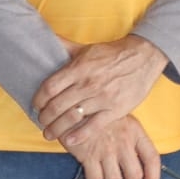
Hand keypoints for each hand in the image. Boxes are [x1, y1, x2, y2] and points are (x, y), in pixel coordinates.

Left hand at [33, 34, 167, 143]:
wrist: (143, 56)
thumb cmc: (112, 54)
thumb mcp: (86, 48)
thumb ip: (64, 47)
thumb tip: (45, 37)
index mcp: (78, 68)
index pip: (49, 87)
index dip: (38, 100)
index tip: (36, 106)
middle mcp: (88, 83)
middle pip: (57, 106)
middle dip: (45, 118)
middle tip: (41, 122)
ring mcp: (102, 98)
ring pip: (72, 118)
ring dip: (57, 129)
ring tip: (50, 134)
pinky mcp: (116, 109)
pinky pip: (94, 126)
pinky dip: (79, 135)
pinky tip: (69, 141)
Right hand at [71, 116, 160, 178]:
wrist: (73, 104)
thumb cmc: (96, 111)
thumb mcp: (119, 117)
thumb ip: (128, 136)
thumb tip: (134, 160)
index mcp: (135, 131)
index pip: (152, 158)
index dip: (154, 176)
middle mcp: (124, 142)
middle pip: (134, 175)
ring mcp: (106, 149)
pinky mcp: (88, 154)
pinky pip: (95, 178)